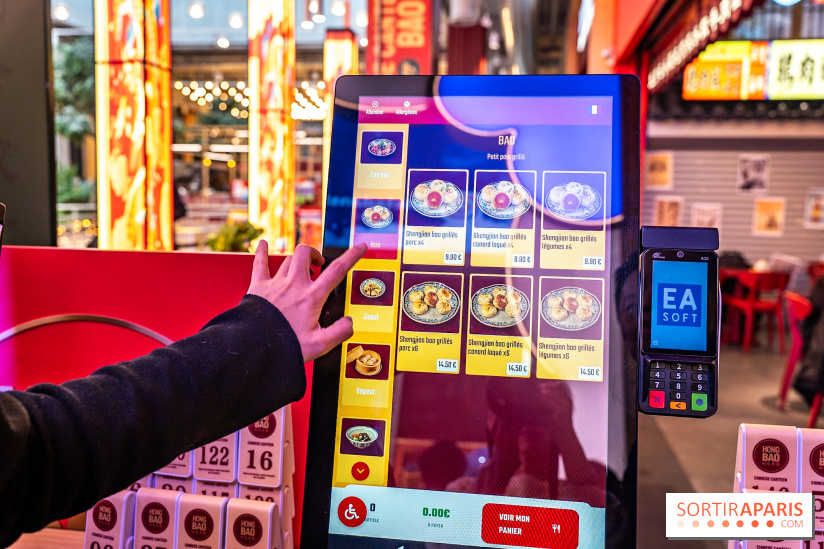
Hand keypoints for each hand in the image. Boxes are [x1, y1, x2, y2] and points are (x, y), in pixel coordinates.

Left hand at [248, 240, 366, 360]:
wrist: (254, 348)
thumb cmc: (285, 347)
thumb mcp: (320, 345)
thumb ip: (339, 332)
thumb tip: (350, 322)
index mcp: (311, 297)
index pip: (337, 270)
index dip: (351, 256)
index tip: (360, 247)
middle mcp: (294, 285)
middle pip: (306, 254)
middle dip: (315, 254)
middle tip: (319, 264)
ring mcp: (275, 284)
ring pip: (289, 259)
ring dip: (298, 259)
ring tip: (302, 267)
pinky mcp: (258, 287)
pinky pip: (259, 263)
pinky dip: (261, 252)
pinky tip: (262, 244)